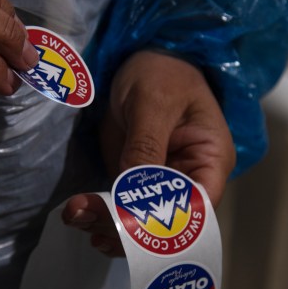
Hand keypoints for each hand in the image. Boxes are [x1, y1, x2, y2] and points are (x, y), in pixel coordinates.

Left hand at [63, 50, 235, 255]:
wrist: (142, 58)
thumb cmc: (161, 72)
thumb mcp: (154, 103)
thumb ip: (146, 146)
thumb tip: (134, 194)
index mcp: (210, 160)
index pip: (198, 209)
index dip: (167, 227)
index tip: (130, 230)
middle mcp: (188, 178)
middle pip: (165, 220)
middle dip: (128, 228)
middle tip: (90, 223)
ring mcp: (160, 180)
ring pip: (139, 217)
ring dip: (107, 223)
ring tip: (77, 217)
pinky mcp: (134, 176)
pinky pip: (120, 202)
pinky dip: (99, 211)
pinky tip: (80, 215)